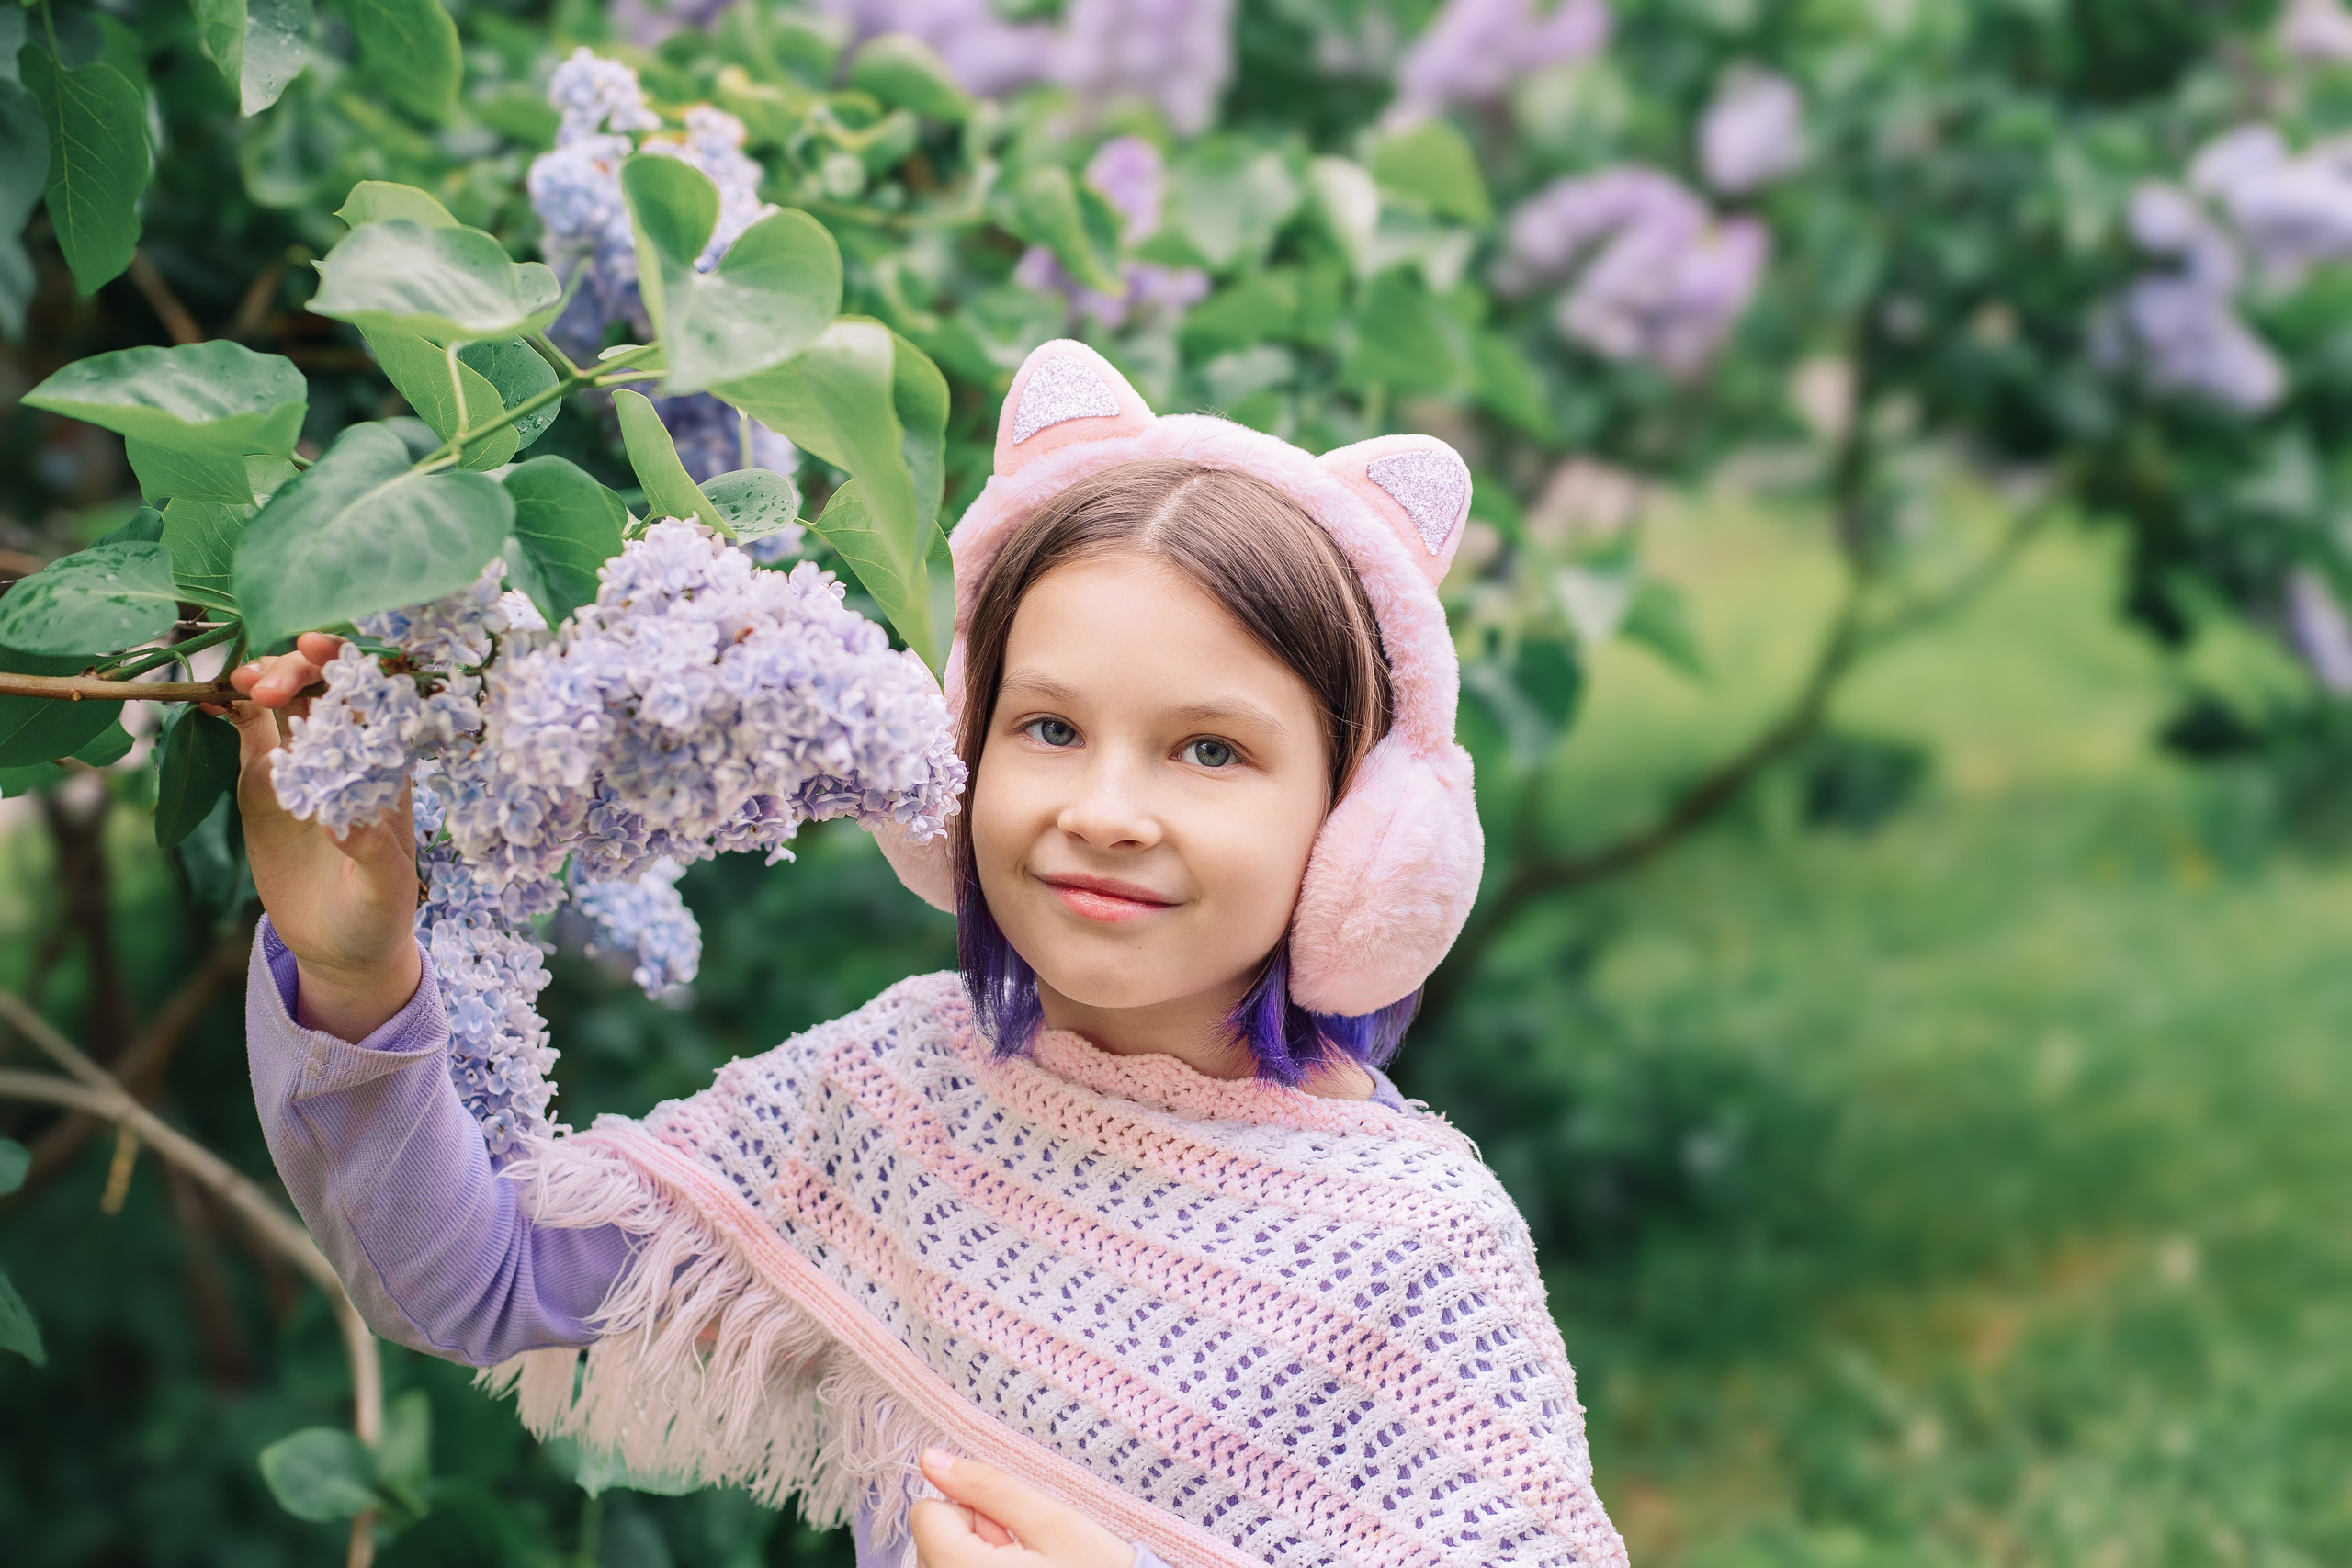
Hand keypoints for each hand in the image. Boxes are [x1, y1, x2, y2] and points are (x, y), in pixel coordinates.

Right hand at [217, 633, 422, 1040]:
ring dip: (262, 682)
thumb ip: (373, 854)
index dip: (350, 668)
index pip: (375, 702)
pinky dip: (232, 711)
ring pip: (285, 705)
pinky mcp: (266, 786)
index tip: (318, 651)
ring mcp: (304, 766)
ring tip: (238, 683)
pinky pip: (249, 736)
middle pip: (325, 691)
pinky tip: (213, 699)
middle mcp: (347, 756)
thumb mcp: (385, 890)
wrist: (341, 946)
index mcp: (388, 770)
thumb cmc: (379, 915)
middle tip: (264, 687)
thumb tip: (343, 817)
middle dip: (297, 673)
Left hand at [910, 1449, 1135, 1567]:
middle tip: (1026, 1555)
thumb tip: (930, 1459)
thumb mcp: (1052, 1522)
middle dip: (974, 1536)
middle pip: (931, 1540)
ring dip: (977, 1559)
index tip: (1009, 1529)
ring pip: (941, 1562)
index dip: (972, 1509)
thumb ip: (988, 1487)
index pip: (926, 1512)